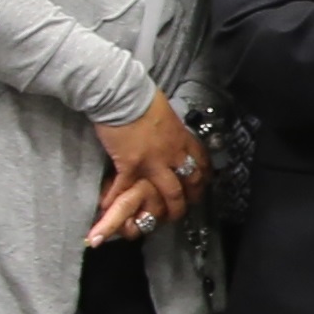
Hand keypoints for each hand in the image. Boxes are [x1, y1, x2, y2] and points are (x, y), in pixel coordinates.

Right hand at [87, 91, 209, 245]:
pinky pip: (127, 189)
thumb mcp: (164, 111)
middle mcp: (172, 153)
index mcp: (181, 137)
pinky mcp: (131, 165)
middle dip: (189, 199)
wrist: (122, 94)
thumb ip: (168, 126)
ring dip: (166, 209)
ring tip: (158, 219)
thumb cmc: (141, 97)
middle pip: (190, 182)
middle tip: (183, 209)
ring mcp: (153, 162)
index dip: (204, 176)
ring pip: (169, 193)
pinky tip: (110, 208)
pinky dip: (118, 200)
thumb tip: (166, 127)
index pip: (200, 160)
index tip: (202, 184)